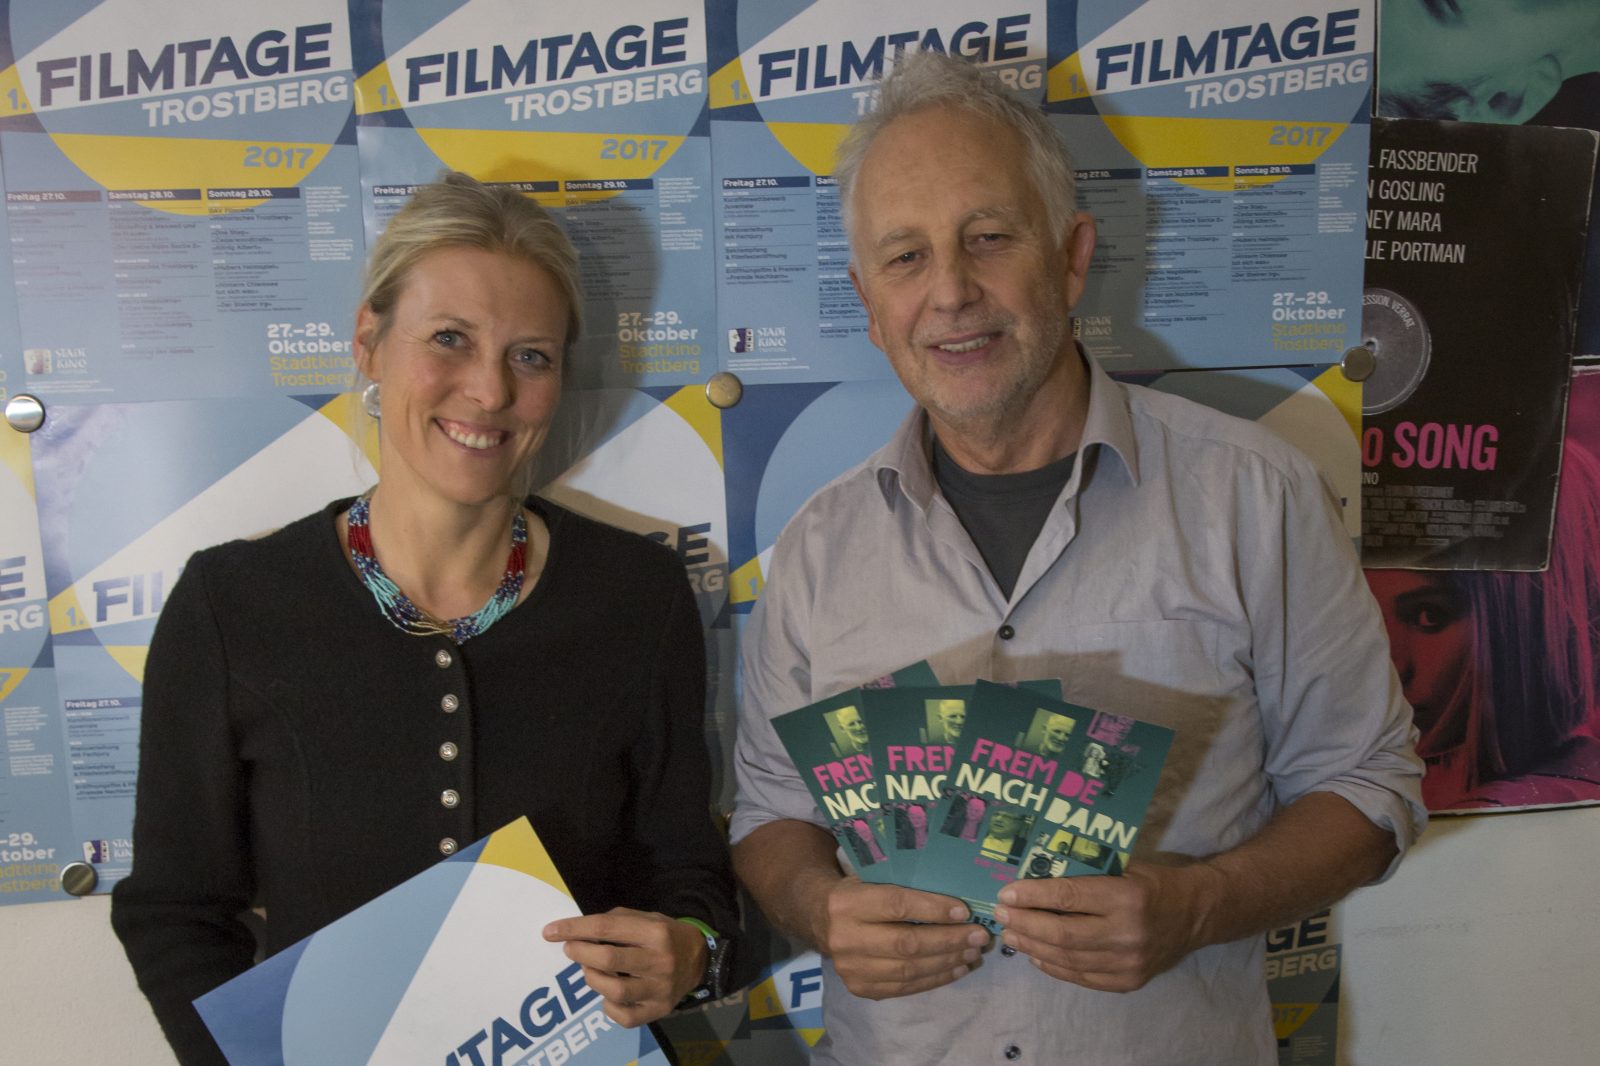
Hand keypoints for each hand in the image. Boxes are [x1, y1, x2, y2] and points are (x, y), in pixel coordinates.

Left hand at [542, 908, 706, 1026]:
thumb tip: (578, 930)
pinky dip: (608, 1007)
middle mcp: (660, 961)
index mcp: (655, 932)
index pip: (607, 928)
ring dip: (592, 979)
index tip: (551, 931)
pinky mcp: (659, 1010)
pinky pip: (625, 1017)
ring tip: (588, 970)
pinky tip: (607, 994)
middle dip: (580, 953)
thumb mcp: (647, 918)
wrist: (700, 960)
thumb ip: (616, 921)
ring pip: (615, 990)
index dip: (575, 928)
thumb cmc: (666, 935)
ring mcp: (660, 989)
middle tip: (570, 949)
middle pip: (609, 960)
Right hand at [812, 876, 989, 999]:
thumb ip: (904, 884)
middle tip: (978, 935)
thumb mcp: (871, 877)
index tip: (964, 911)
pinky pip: (904, 987)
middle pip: (906, 943)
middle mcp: (844, 938)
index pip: (897, 905)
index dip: (933, 909)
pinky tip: (956, 968)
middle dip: (948, 940)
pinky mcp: (859, 988)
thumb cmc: (857, 891)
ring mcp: (850, 968)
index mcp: (846, 902)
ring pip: (908, 970)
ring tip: (972, 952)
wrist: (819, 918)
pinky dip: (935, 979)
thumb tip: (957, 895)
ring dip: (947, 962)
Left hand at [992, 864, 1219, 992]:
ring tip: (1012, 935)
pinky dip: (1055, 967)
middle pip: (1062, 934)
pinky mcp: (1129, 982)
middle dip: (1025, 925)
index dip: (1032, 896)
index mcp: (1126, 897)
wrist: (1195, 913)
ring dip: (1033, 948)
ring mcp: (1129, 962)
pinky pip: (1082, 977)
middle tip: (1001, 916)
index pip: (1068, 897)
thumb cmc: (1152, 882)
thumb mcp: (1122, 867)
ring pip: (1068, 959)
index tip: (1006, 894)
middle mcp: (1128, 933)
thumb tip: (1033, 878)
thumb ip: (1084, 875)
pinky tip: (1036, 956)